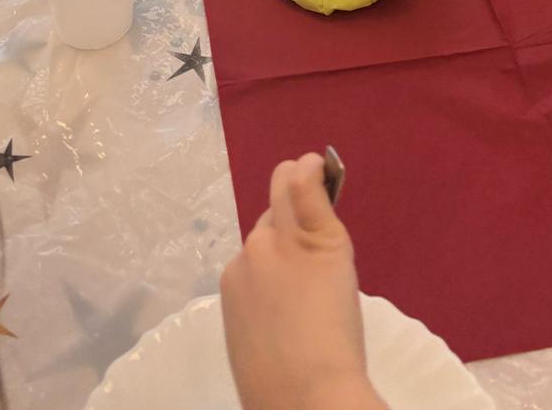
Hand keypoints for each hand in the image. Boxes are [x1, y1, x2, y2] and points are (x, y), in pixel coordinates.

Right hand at [221, 154, 383, 409]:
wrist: (306, 394)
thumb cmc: (279, 387)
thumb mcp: (252, 343)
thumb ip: (259, 310)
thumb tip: (276, 306)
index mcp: (233, 282)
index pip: (255, 250)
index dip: (277, 253)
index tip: (293, 261)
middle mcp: (251, 253)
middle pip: (268, 215)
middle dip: (284, 210)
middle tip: (304, 209)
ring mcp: (283, 241)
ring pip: (284, 191)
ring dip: (297, 180)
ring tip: (312, 172)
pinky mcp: (319, 237)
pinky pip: (309, 191)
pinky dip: (314, 174)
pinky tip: (319, 164)